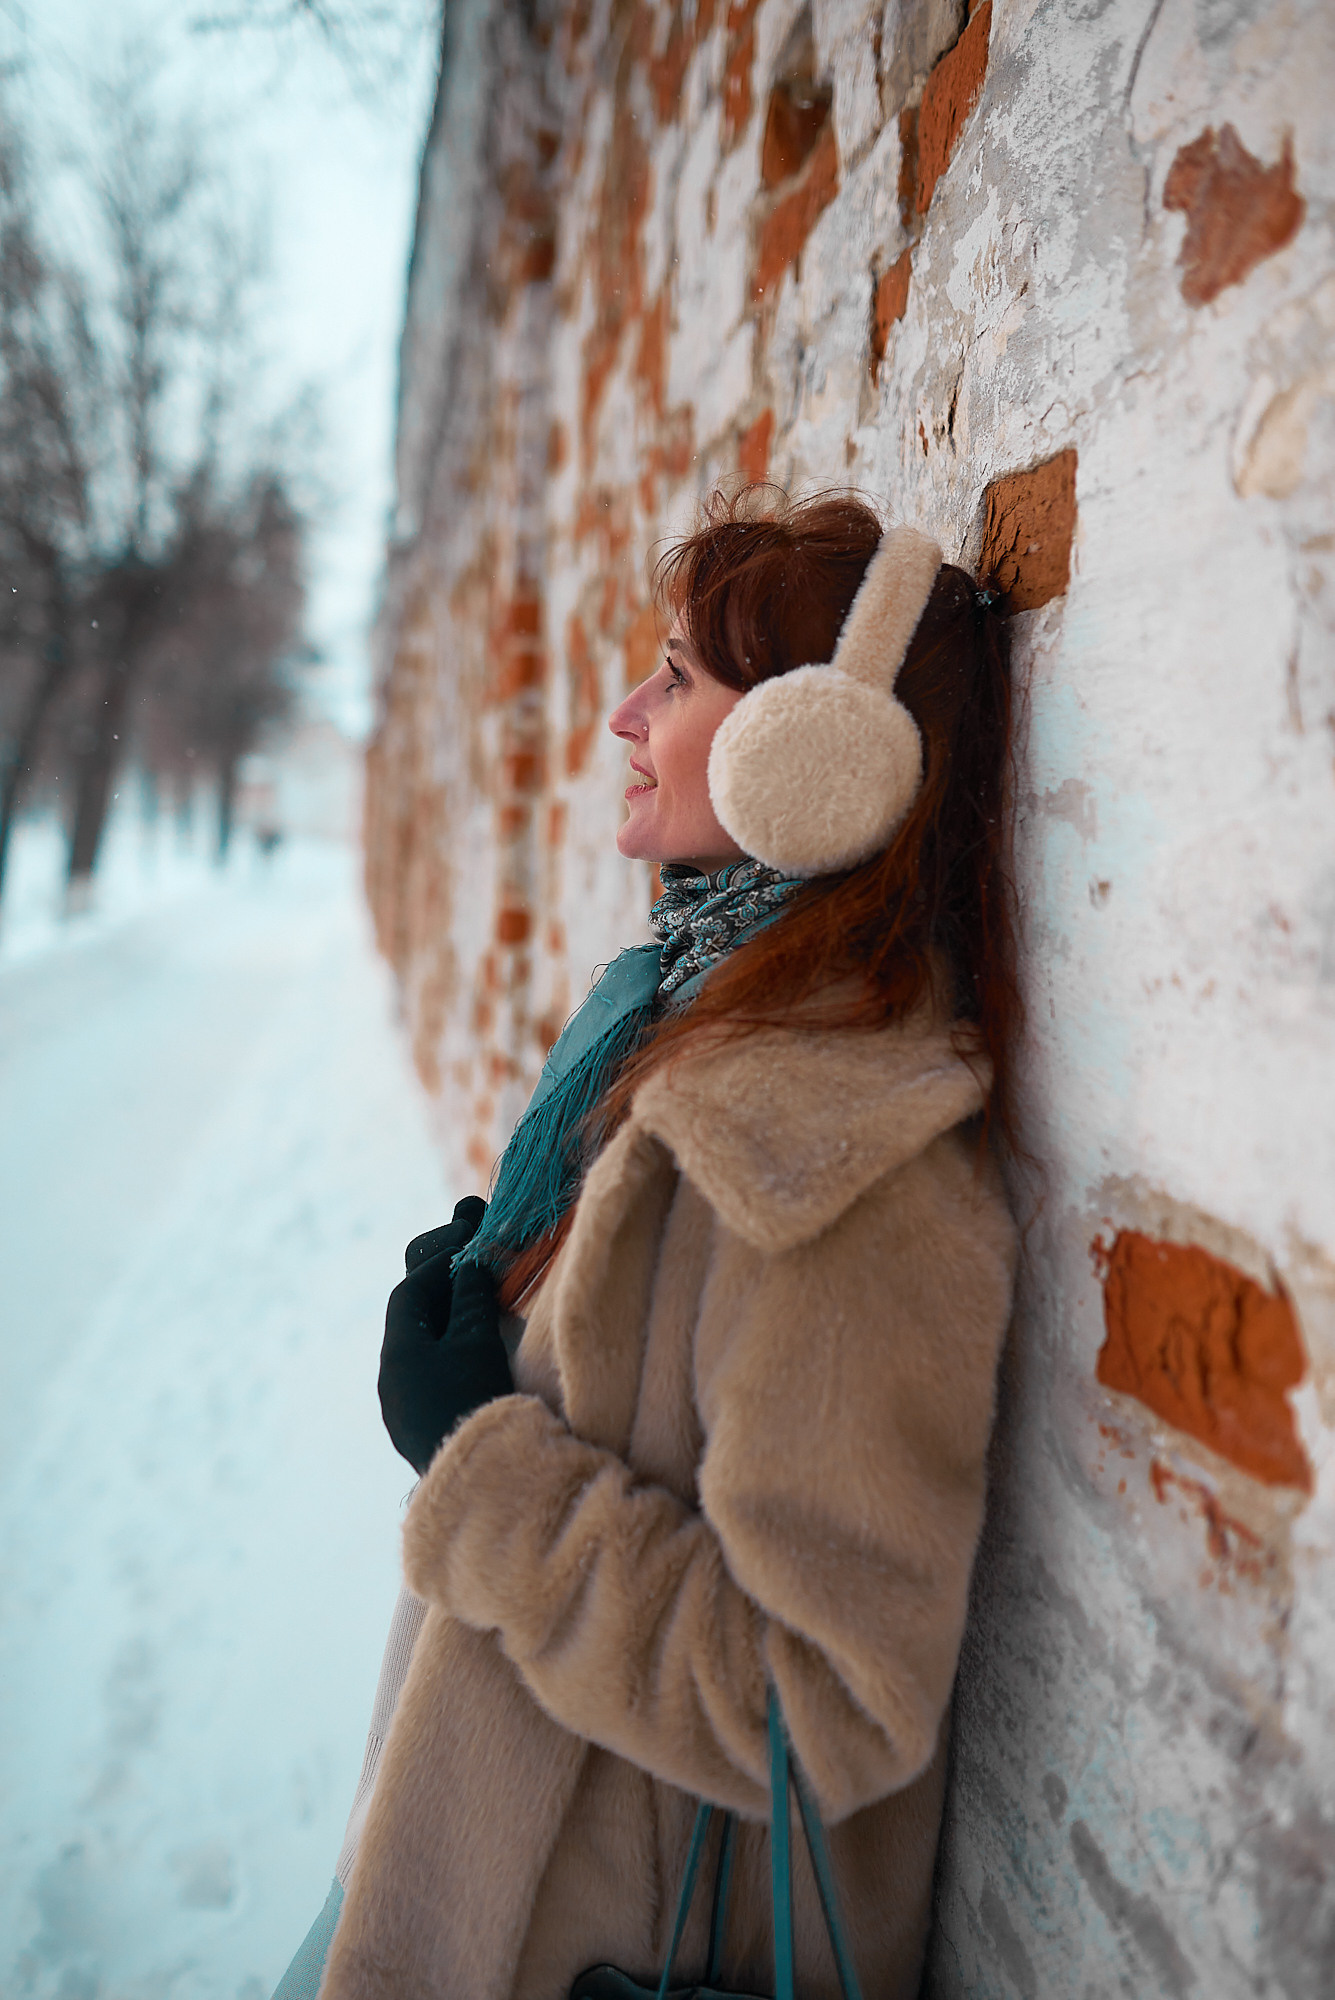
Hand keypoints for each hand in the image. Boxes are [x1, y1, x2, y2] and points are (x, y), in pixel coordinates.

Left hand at [378, 1200, 511, 1473]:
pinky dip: (447, 1356)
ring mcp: (400, 1408)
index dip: (440, 1263)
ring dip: (445, 1325)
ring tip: (478, 1311)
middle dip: (440, 1291)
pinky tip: (472, 1358)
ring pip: (419, 1351)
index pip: (411, 1290)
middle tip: (472, 1270)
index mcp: (398, 1349)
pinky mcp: (416, 1430)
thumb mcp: (477, 1339)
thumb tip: (469, 1265)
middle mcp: (390, 1377)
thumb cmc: (474, 1397)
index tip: (469, 1246)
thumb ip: (471, 1296)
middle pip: (411, 1320)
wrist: (479, 1476)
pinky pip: (427, 1378)